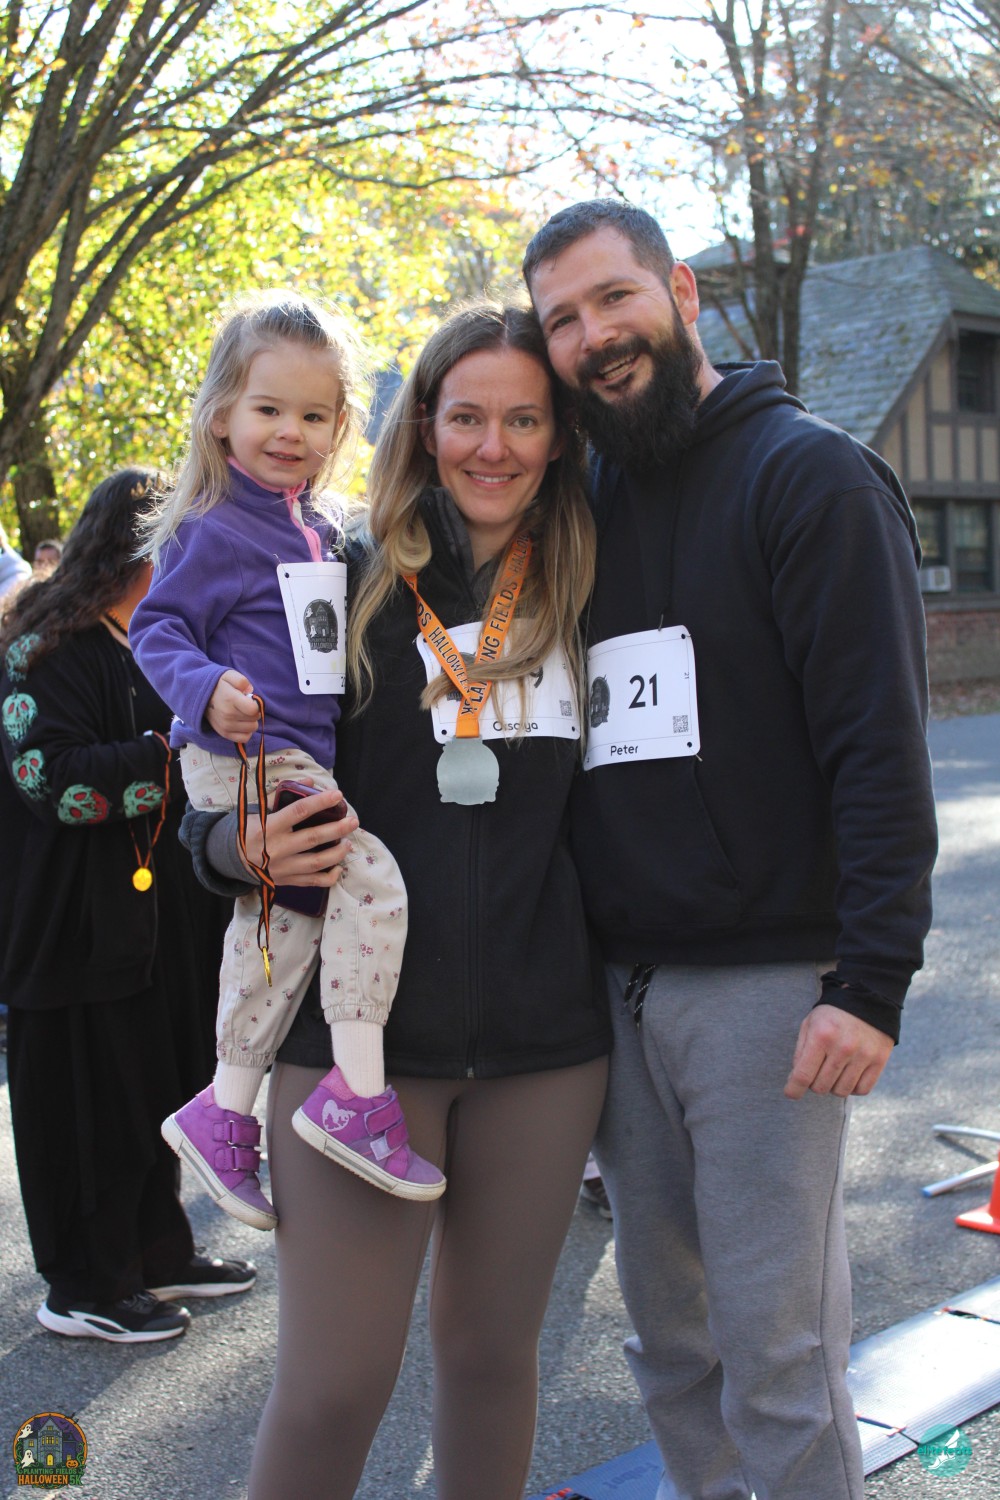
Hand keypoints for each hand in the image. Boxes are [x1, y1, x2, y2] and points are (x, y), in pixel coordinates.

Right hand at [207, 670, 259, 741]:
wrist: (200, 697)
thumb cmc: (218, 685)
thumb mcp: (229, 675)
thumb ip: (242, 681)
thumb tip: (250, 691)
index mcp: (230, 699)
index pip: (253, 709)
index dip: (256, 704)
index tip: (250, 700)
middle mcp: (228, 715)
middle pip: (254, 718)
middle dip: (253, 711)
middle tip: (244, 705)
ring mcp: (226, 726)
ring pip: (252, 728)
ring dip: (250, 721)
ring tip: (242, 713)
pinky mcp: (225, 734)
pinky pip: (245, 738)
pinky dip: (246, 731)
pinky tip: (241, 723)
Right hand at [243, 785, 358, 888]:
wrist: (232, 859)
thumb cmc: (248, 829)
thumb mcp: (257, 810)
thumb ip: (282, 795)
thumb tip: (310, 783)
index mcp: (268, 826)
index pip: (298, 811)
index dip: (320, 802)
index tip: (337, 795)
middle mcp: (277, 848)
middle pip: (313, 838)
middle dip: (337, 829)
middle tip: (353, 821)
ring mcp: (283, 867)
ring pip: (317, 862)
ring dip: (337, 852)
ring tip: (348, 842)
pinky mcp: (287, 880)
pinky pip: (313, 882)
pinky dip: (329, 877)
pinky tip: (338, 867)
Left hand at [784, 1004, 892, 1099]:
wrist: (867, 998)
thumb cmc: (832, 1014)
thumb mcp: (809, 1024)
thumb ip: (800, 1052)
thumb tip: (797, 1081)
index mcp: (821, 1036)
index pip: (803, 1075)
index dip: (794, 1089)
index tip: (790, 1093)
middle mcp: (843, 1048)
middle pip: (821, 1087)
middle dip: (814, 1083)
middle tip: (817, 1070)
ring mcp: (863, 1055)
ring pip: (841, 1091)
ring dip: (833, 1086)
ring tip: (833, 1071)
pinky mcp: (879, 1061)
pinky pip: (862, 1090)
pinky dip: (852, 1087)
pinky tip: (849, 1074)